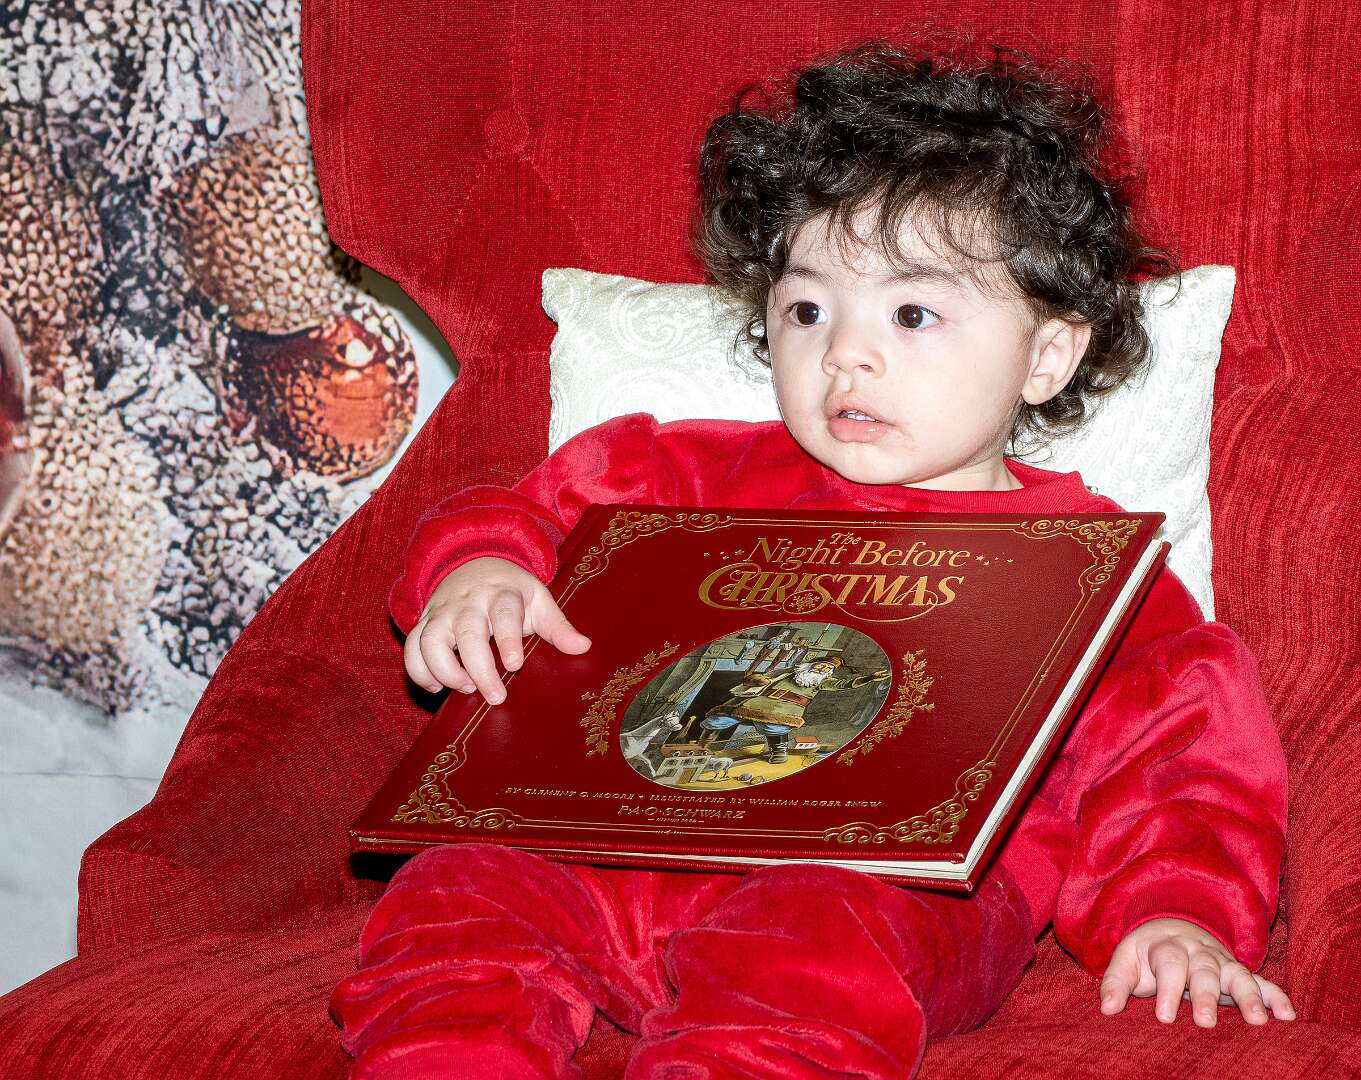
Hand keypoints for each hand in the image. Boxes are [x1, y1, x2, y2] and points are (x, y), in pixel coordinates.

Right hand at [403, 557, 590, 702]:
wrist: (472, 562)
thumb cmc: (511, 590)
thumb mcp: (538, 600)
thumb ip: (557, 626)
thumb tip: (583, 647)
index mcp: (501, 594)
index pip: (503, 614)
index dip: (507, 639)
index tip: (515, 665)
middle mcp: (468, 603)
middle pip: (466, 633)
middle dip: (478, 667)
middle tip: (495, 695)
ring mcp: (442, 613)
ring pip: (429, 641)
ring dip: (444, 670)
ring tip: (466, 688)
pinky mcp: (424, 623)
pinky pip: (412, 648)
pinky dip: (419, 671)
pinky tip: (437, 688)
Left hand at [1099, 918, 1295, 1026]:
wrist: (1172, 924)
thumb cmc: (1147, 953)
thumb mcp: (1126, 960)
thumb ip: (1115, 983)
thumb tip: (1106, 1009)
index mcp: (1167, 947)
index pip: (1169, 965)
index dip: (1168, 990)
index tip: (1165, 1017)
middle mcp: (1198, 952)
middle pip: (1204, 970)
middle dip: (1207, 995)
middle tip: (1206, 1022)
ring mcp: (1222, 961)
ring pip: (1237, 974)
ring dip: (1249, 996)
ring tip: (1258, 1021)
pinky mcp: (1239, 972)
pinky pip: (1262, 981)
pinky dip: (1276, 996)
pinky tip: (1288, 1016)